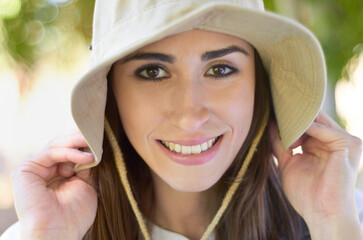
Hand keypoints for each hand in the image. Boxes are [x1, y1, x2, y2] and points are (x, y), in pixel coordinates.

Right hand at [11, 131, 96, 239]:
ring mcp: (34, 170)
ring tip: (93, 145)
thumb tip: (94, 146)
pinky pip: (51, 153)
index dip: (83, 144)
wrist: (60, 232)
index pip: (69, 151)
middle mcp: (43, 171)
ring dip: (77, 143)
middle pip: (61, 146)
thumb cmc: (74, 214)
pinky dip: (70, 152)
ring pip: (56, 145)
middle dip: (80, 140)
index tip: (100, 139)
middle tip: (96, 136)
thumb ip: (87, 165)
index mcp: (56, 175)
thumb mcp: (86, 183)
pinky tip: (86, 157)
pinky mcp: (25, 170)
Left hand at [269, 112, 362, 238]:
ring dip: (295, 123)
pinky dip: (305, 129)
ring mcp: (344, 141)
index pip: (305, 123)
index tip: (269, 117)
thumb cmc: (306, 194)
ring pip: (316, 120)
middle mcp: (334, 140)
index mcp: (322, 144)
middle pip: (311, 118)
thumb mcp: (287, 163)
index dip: (287, 120)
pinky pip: (323, 129)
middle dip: (291, 117)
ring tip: (278, 127)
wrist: (322, 213)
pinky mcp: (349, 144)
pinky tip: (290, 136)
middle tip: (271, 114)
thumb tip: (269, 124)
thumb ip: (279, 143)